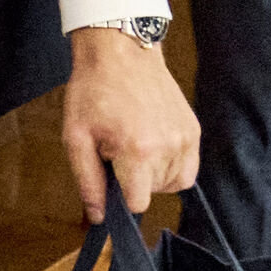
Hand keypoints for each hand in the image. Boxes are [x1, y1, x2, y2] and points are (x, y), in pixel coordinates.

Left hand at [61, 26, 199, 222]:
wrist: (120, 53)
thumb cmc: (94, 91)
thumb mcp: (77, 138)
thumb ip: (88, 182)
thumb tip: (99, 217)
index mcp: (138, 151)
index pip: (137, 204)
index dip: (120, 197)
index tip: (110, 178)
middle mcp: (168, 147)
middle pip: (154, 194)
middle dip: (134, 181)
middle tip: (118, 151)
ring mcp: (185, 138)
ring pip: (174, 184)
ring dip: (154, 175)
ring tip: (135, 147)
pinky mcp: (194, 130)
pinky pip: (188, 168)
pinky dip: (172, 167)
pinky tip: (153, 148)